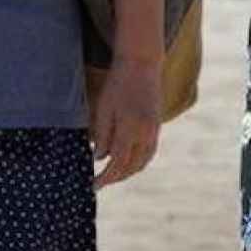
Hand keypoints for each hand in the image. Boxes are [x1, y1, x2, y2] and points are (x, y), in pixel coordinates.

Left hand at [91, 57, 162, 189]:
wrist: (142, 64)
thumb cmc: (118, 83)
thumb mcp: (104, 107)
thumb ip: (103, 134)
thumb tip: (99, 158)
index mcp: (130, 129)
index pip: (117, 163)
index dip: (105, 177)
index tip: (93, 185)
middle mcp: (146, 133)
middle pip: (131, 167)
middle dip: (115, 178)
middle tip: (100, 183)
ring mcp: (154, 131)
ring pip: (142, 162)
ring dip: (127, 173)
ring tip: (112, 176)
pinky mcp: (157, 127)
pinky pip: (149, 153)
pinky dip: (138, 163)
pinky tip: (127, 163)